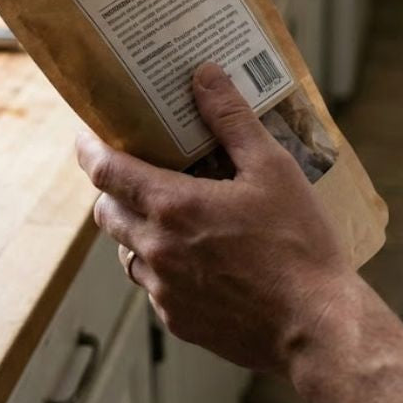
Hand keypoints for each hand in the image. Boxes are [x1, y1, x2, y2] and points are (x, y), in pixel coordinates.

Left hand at [77, 62, 353, 372]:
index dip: (89, 150)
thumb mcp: (273, 168)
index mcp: (172, 207)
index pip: (105, 172)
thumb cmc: (298, 244)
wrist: (316, 326)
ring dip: (137, 230)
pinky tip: (199, 259)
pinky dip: (164, 267)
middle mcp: (156, 250)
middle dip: (112, 190)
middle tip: (137, 171)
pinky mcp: (178, 320)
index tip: (86, 136)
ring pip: (127, 252)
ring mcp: (164, 290)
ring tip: (171, 216)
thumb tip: (204, 76)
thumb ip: (232, 120)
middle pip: (106, 213)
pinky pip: (154, 287)